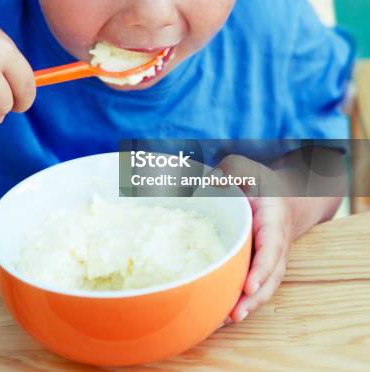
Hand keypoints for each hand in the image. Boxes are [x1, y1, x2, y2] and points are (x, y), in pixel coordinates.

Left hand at [215, 155, 293, 322]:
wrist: (282, 195)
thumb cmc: (259, 181)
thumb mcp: (244, 168)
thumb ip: (229, 171)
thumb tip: (206, 182)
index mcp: (273, 220)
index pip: (272, 247)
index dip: (262, 268)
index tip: (249, 285)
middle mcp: (276, 244)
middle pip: (271, 276)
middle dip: (255, 297)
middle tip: (235, 314)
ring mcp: (271, 258)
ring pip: (265, 287)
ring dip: (249, 305)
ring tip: (226, 320)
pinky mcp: (260, 266)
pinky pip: (256, 286)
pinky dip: (243, 301)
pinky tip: (223, 314)